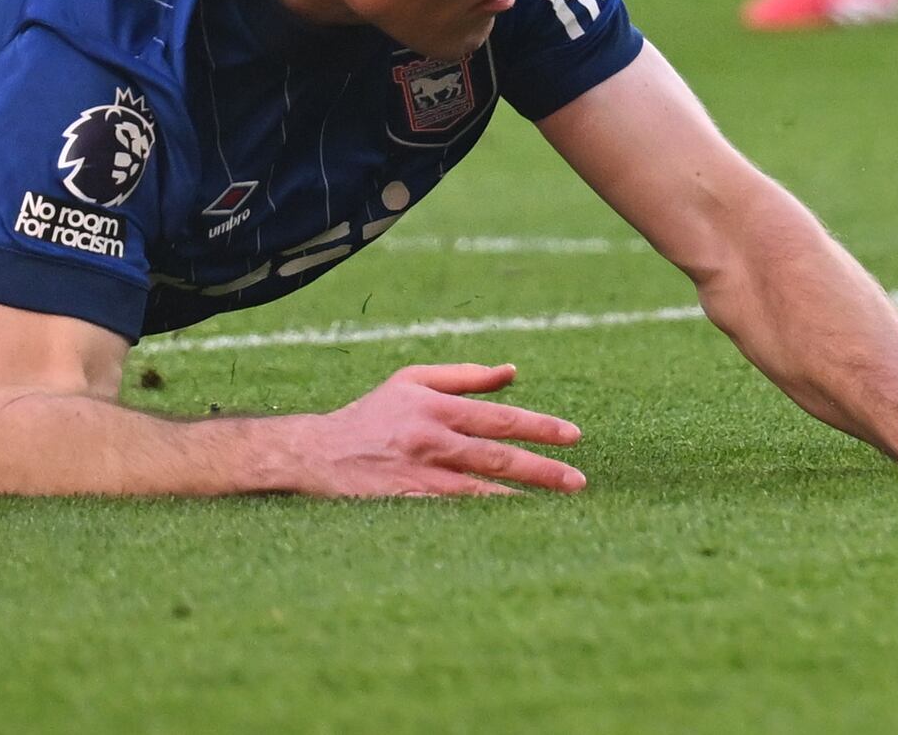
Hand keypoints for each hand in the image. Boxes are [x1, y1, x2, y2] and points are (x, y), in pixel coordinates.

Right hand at [293, 363, 588, 499]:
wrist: (318, 453)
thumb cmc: (373, 414)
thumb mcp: (413, 380)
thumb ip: (465, 376)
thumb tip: (513, 372)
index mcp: (437, 408)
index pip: (500, 418)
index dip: (540, 427)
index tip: (574, 437)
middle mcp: (431, 441)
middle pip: (497, 456)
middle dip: (542, 470)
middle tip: (578, 482)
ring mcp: (419, 476)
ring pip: (480, 490)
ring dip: (520, 498)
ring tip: (557, 506)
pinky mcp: (407, 504)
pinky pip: (455, 514)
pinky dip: (484, 517)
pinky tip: (512, 525)